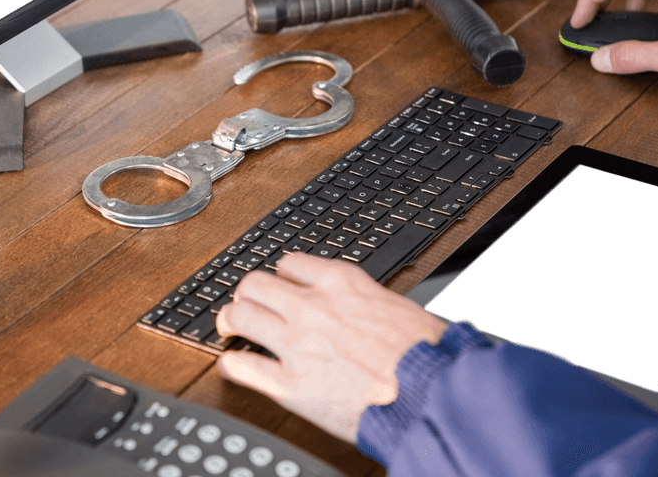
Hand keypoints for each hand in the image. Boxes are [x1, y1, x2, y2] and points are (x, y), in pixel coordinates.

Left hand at [214, 253, 447, 443]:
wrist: (429, 392)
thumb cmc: (425, 353)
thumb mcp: (396, 306)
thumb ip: (366, 301)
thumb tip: (364, 309)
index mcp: (342, 283)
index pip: (291, 264)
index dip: (281, 276)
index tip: (279, 284)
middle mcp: (313, 307)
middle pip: (255, 284)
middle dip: (246, 292)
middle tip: (243, 302)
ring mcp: (297, 345)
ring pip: (241, 316)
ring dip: (229, 319)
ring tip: (228, 326)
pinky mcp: (290, 385)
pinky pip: (243, 367)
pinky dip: (232, 364)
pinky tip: (232, 364)